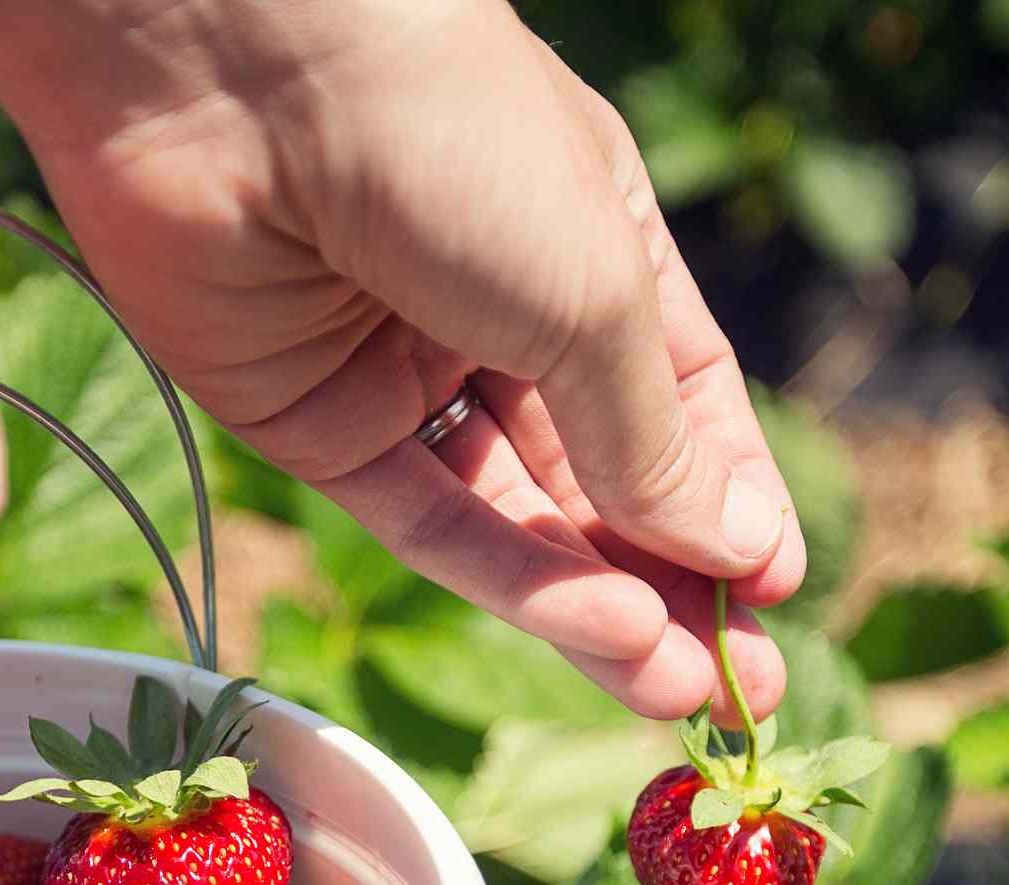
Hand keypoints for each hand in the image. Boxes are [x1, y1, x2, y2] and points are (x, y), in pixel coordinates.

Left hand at [0, 0, 798, 719]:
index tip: (773, 593)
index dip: (725, 500)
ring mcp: (400, 371)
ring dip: (598, 605)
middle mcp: (498, 308)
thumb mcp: (595, 290)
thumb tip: (733, 554)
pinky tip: (595, 631)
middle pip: (597, 477)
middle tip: (740, 691)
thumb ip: (654, 438)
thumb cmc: (454, 137)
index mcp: (590, 241)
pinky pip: (421, 522)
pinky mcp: (307, 423)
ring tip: (677, 689)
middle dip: (669, 583)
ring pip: (514, 519)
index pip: (679, 399)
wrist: (235, 70)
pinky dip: (508, 580)